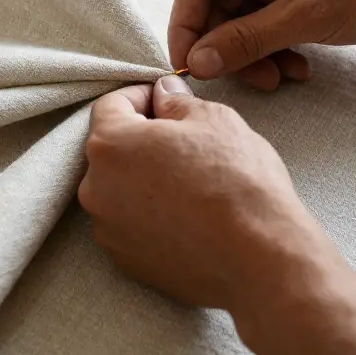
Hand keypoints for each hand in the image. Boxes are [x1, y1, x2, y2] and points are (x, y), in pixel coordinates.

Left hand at [78, 75, 338, 320]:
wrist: (259, 258)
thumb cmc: (238, 182)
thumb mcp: (214, 120)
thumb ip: (176, 102)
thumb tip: (164, 94)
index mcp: (110, 145)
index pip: (110, 106)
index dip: (141, 97)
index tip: (166, 101)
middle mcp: (96, 188)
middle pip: (111, 151)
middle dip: (141, 140)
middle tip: (184, 143)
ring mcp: (108, 229)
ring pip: (119, 190)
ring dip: (144, 180)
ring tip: (189, 184)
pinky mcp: (125, 261)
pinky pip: (130, 225)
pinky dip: (150, 215)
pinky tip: (186, 216)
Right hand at [169, 0, 355, 85]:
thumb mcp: (304, 18)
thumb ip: (245, 40)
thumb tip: (199, 61)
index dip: (186, 29)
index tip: (190, 69)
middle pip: (218, 4)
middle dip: (229, 47)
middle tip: (251, 81)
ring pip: (243, 18)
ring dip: (255, 52)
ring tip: (281, 77)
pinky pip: (268, 19)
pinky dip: (275, 45)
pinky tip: (298, 65)